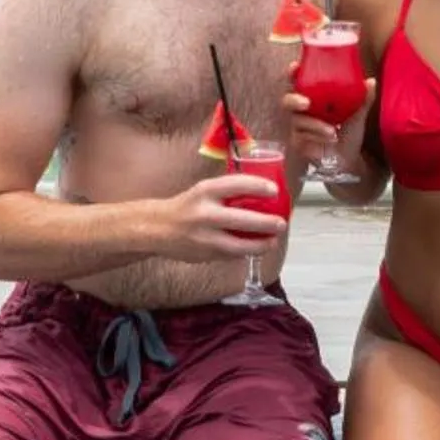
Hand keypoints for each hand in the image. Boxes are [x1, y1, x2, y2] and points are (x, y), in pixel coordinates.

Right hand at [150, 176, 286, 263]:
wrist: (157, 228)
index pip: (237, 184)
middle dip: (266, 223)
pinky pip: (232, 255)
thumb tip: (264, 194)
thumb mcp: (204, 191)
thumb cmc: (187, 206)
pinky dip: (246, 251)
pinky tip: (256, 247)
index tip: (275, 191)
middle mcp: (205, 214)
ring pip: (240, 246)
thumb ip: (229, 192)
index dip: (259, 186)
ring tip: (272, 241)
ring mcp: (205, 238)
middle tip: (281, 223)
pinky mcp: (206, 255)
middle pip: (243, 220)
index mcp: (206, 191)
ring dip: (261, 245)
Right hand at [284, 81, 374, 168]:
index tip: (295, 66)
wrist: (348, 159)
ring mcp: (297, 128)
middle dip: (294, 100)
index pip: (297, 82)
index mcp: (313, 98)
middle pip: (287, 101)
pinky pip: (302, 138)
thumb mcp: (357, 115)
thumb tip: (371, 81)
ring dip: (315, 125)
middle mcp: (301, 111)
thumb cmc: (348, 133)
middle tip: (307, 102)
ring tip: (333, 131)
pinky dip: (317, 138)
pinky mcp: (298, 143)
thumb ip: (363, 99)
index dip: (292, 74)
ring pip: (298, 122)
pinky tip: (330, 139)